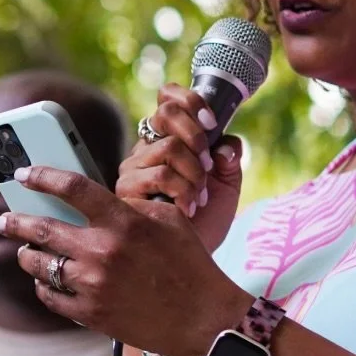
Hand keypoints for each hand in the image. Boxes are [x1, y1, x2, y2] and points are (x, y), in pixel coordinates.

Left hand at [0, 166, 250, 355]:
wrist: (202, 320)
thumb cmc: (189, 264)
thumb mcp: (168, 219)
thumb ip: (129, 205)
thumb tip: (95, 200)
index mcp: (122, 221)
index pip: (71, 188)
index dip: (42, 177)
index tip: (23, 174)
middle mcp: (102, 251)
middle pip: (41, 228)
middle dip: (14, 221)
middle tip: (2, 218)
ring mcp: (92, 285)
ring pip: (39, 264)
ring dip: (26, 254)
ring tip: (24, 250)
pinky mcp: (89, 314)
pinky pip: (49, 295)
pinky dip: (43, 285)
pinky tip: (45, 279)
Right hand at [117, 86, 243, 254]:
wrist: (193, 257)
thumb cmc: (206, 220)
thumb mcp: (227, 184)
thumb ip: (229, 157)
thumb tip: (225, 144)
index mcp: (167, 138)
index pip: (168, 98)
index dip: (191, 100)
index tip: (212, 121)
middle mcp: (145, 148)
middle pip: (166, 113)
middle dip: (197, 137)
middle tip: (207, 165)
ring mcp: (133, 168)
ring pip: (169, 147)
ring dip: (194, 173)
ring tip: (198, 196)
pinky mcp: (126, 190)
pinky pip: (162, 175)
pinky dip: (184, 190)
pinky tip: (187, 208)